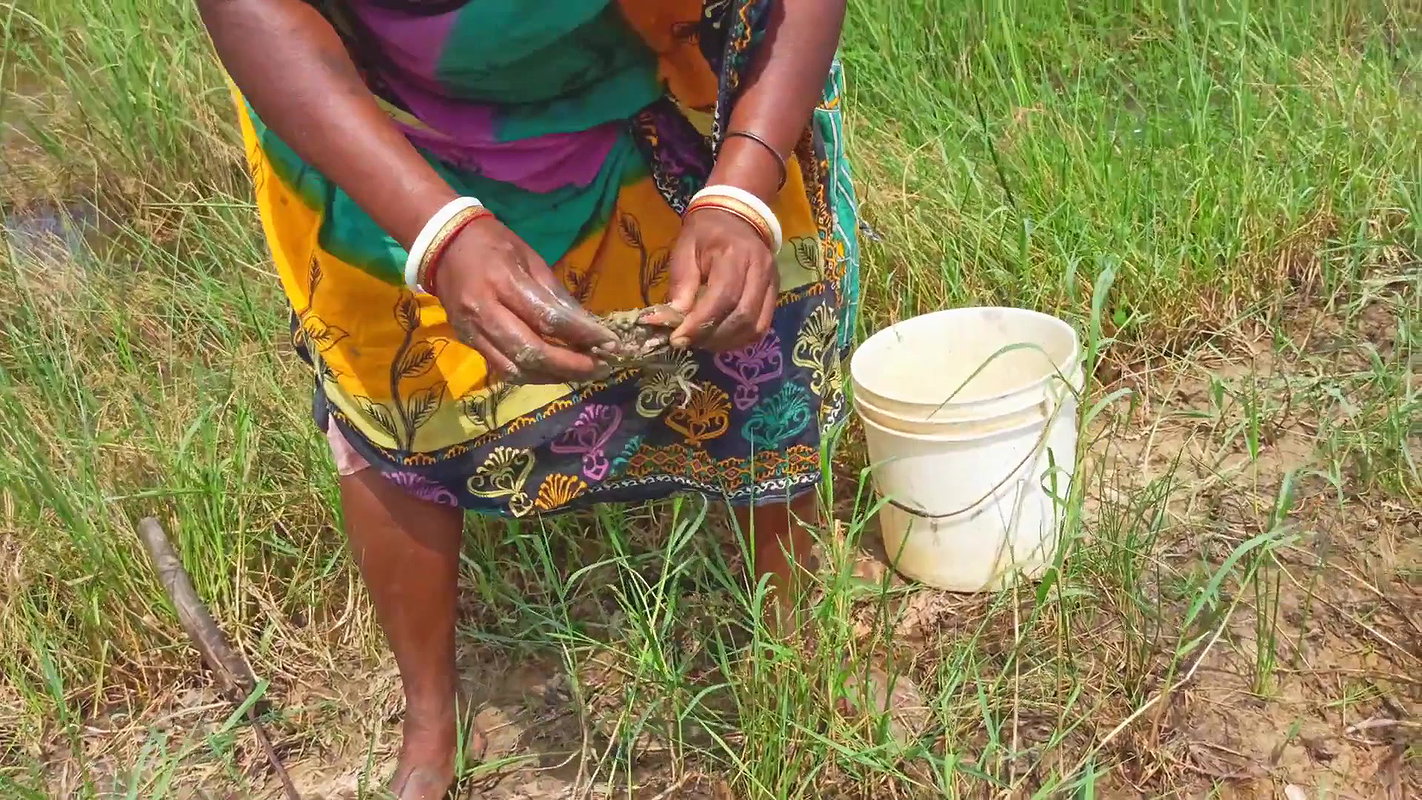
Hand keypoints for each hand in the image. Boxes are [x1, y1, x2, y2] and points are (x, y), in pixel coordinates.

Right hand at [434, 218, 615, 383]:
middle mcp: (485, 311)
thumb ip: (558, 295)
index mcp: (503, 282)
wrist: (442, 244)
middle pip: (530, 351)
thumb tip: (588, 326)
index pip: (547, 318)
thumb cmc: (493, 244)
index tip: (609, 343)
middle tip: (599, 367)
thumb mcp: (531, 258)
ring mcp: (472, 331)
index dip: (581, 335)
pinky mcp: (468, 342)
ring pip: (515, 368)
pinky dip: (531, 375)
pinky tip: (552, 372)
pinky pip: (502, 368)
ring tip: (581, 374)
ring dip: (552, 376)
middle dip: (569, 365)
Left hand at [665, 208, 778, 351]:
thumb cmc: (704, 233)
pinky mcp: (776, 293)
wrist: (736, 216)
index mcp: (735, 253)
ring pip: (755, 327)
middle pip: (742, 317)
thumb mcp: (684, 250)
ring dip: (727, 342)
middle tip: (688, 343)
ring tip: (702, 342)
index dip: (700, 324)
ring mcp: (772, 282)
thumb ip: (681, 284)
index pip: (723, 298)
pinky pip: (762, 326)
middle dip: (712, 337)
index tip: (677, 339)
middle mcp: (760, 269)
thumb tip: (671, 321)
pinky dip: (740, 339)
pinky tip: (720, 339)